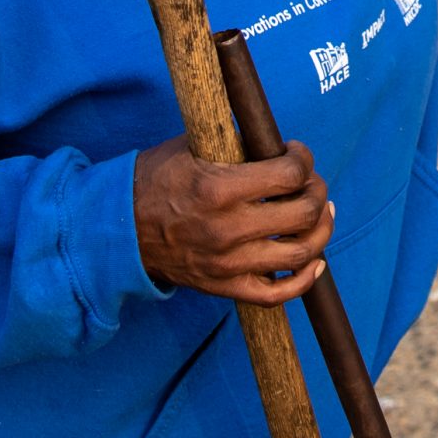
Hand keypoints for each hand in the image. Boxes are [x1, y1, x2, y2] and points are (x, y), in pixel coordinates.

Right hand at [133, 136, 333, 304]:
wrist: (116, 231)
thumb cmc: (153, 182)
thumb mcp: (188, 148)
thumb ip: (232, 144)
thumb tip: (273, 142)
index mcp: (218, 188)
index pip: (289, 174)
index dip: (303, 158)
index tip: (296, 152)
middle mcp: (228, 229)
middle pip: (304, 213)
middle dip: (317, 189)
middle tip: (310, 181)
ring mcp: (228, 264)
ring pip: (300, 253)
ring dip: (321, 229)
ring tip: (320, 213)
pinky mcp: (223, 287)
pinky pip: (276, 295)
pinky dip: (304, 280)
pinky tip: (315, 260)